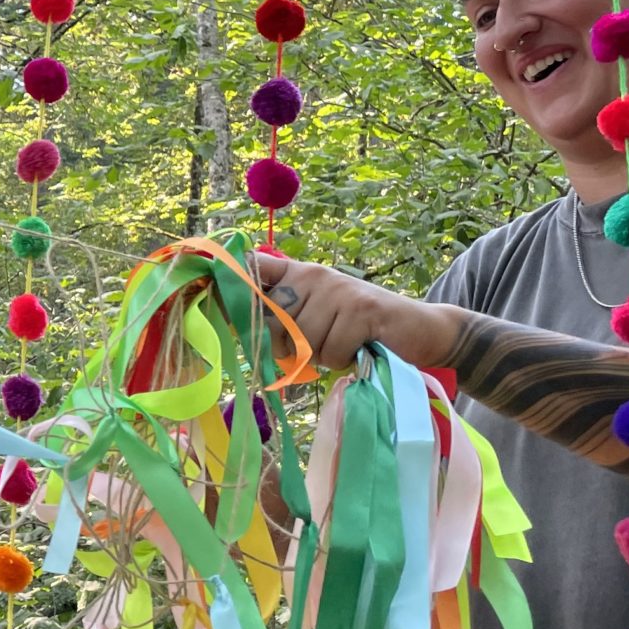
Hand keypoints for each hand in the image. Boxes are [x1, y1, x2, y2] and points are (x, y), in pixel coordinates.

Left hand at [250, 251, 463, 375]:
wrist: (418, 331)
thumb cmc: (358, 331)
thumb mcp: (317, 318)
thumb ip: (284, 318)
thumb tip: (239, 327)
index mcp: (299, 274)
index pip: (255, 268)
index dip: (231, 280)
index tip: (210, 291)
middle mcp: (313, 275)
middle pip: (272, 324)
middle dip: (288, 348)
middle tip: (318, 346)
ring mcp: (337, 290)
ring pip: (302, 343)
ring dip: (322, 357)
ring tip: (344, 344)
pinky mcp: (360, 309)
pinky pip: (329, 351)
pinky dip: (343, 360)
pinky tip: (360, 348)